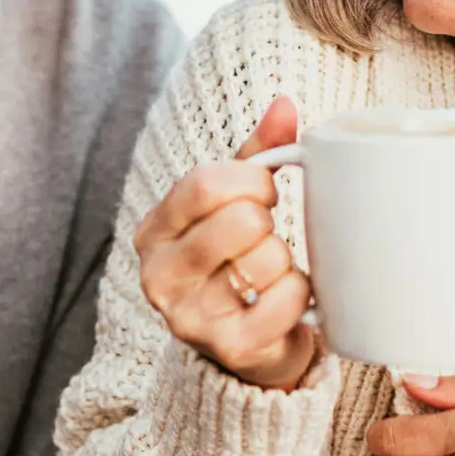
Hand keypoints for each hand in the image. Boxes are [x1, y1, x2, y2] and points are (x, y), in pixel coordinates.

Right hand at [137, 97, 315, 390]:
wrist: (247, 350)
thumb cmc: (237, 263)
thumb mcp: (234, 206)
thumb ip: (256, 155)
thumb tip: (285, 105)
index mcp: (154, 231)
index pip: (205, 184)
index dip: (252, 181)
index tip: (265, 193)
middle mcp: (159, 275)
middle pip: (240, 221)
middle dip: (269, 223)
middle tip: (267, 237)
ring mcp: (190, 317)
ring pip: (267, 260)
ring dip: (286, 263)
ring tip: (272, 274)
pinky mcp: (228, 348)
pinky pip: (286, 300)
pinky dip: (300, 296)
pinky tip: (286, 302)